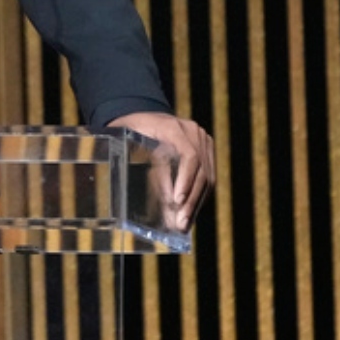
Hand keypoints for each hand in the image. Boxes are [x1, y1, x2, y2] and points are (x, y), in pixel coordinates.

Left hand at [107, 110, 213, 232]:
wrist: (142, 116)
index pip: (189, 156)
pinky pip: (208, 176)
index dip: (186, 180)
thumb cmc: (131, 130)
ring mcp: (202, 140)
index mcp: (173, 127)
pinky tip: (189, 212)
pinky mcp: (206, 150)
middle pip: (201, 169)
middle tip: (181, 223)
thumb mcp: (131, 144)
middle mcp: (193, 132)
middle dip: (192, 199)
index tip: (177, 201)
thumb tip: (167, 201)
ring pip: (208, 176)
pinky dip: (199, 196)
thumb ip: (149, 167)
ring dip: (197, 202)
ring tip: (185, 223)